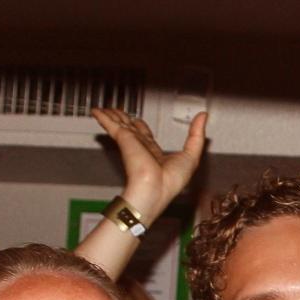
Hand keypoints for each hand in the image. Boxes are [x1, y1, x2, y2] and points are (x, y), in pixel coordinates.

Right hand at [92, 107, 207, 217]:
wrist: (154, 190)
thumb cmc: (170, 183)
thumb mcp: (191, 156)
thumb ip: (196, 134)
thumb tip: (202, 116)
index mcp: (154, 154)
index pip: (145, 136)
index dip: (140, 126)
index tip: (136, 121)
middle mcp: (141, 148)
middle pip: (129, 128)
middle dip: (123, 118)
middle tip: (116, 111)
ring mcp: (131, 143)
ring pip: (119, 124)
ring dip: (112, 116)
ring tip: (103, 109)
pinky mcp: (124, 140)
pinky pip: (112, 124)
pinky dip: (103, 117)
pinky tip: (97, 111)